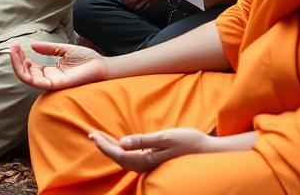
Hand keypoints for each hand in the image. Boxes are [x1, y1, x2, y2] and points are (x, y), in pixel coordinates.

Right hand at [10, 41, 108, 90]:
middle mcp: (49, 79)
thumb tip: (32, 45)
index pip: (30, 68)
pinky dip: (28, 72)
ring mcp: (52, 83)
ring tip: (14, 51)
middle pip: (26, 74)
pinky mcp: (57, 85)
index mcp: (51, 72)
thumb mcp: (63, 49)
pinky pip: (38, 82)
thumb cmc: (86, 59)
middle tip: (12, 47)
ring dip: (18, 66)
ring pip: (28, 79)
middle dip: (16, 61)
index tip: (15, 45)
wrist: (101, 65)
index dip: (21, 58)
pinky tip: (25, 59)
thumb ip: (48, 48)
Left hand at [88, 127, 214, 172]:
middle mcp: (147, 166)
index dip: (104, 146)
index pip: (119, 155)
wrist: (208, 151)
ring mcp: (151, 165)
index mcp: (147, 161)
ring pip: (125, 158)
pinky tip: (120, 143)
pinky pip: (133, 157)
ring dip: (112, 148)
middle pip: (119, 158)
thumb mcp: (165, 137)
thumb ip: (143, 140)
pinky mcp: (155, 161)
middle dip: (104, 147)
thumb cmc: (189, 142)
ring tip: (100, 138)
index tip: (92, 135)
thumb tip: (121, 142)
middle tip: (91, 134)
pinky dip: (122, 149)